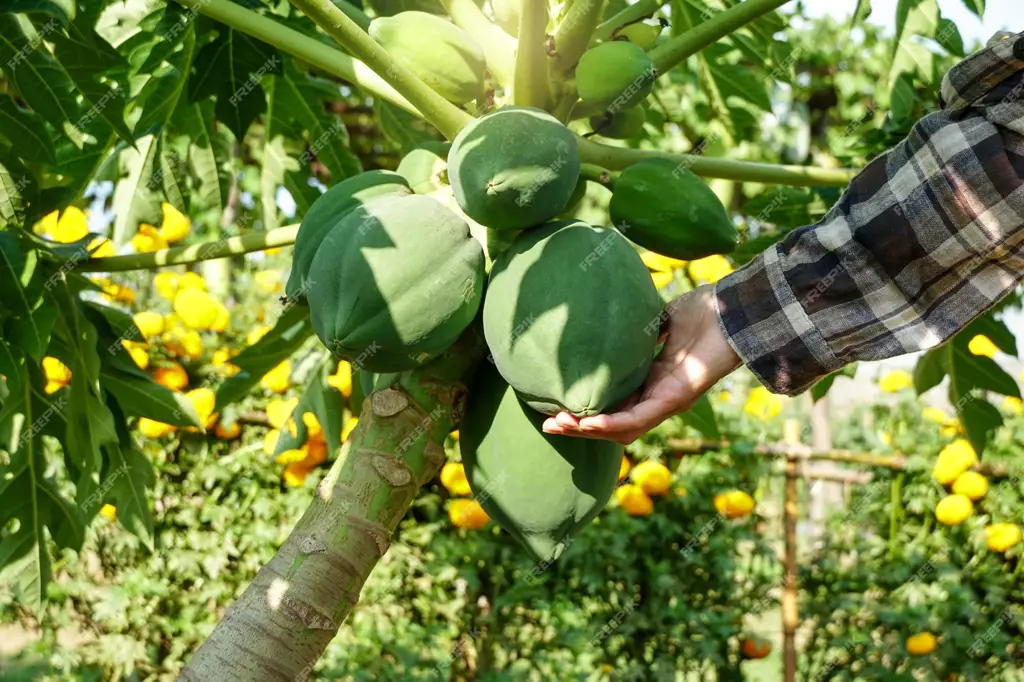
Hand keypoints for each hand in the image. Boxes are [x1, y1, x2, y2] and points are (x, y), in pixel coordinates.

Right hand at [541, 284, 741, 443]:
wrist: (734, 308)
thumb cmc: (706, 310)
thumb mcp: (661, 316)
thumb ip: (640, 325)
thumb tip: (612, 317)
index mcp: (655, 378)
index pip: (616, 404)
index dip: (587, 409)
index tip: (557, 406)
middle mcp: (660, 395)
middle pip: (615, 424)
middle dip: (580, 427)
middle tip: (549, 424)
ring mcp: (668, 400)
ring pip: (623, 429)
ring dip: (589, 430)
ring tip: (559, 426)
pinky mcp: (676, 397)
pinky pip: (639, 418)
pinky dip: (612, 423)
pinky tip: (588, 422)